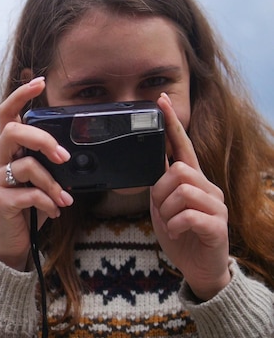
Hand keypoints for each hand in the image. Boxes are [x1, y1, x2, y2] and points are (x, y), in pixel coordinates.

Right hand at [0, 77, 72, 270]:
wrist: (14, 243)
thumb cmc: (30, 208)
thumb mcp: (42, 180)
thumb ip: (49, 164)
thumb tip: (73, 152)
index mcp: (8, 151)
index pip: (7, 115)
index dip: (21, 96)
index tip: (40, 82)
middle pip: (13, 132)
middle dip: (43, 140)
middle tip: (64, 156)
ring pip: (26, 166)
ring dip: (52, 182)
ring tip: (65, 197)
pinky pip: (28, 194)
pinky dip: (48, 202)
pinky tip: (54, 210)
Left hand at [150, 93, 230, 300]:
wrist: (197, 267)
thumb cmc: (180, 234)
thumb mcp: (163, 206)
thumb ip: (159, 185)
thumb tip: (149, 164)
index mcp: (192, 180)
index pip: (182, 145)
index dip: (171, 123)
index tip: (160, 100)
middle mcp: (207, 187)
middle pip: (178, 169)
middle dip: (160, 191)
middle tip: (162, 210)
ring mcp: (216, 205)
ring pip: (182, 191)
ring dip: (167, 211)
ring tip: (171, 223)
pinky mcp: (218, 225)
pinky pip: (188, 215)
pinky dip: (175, 225)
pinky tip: (178, 232)